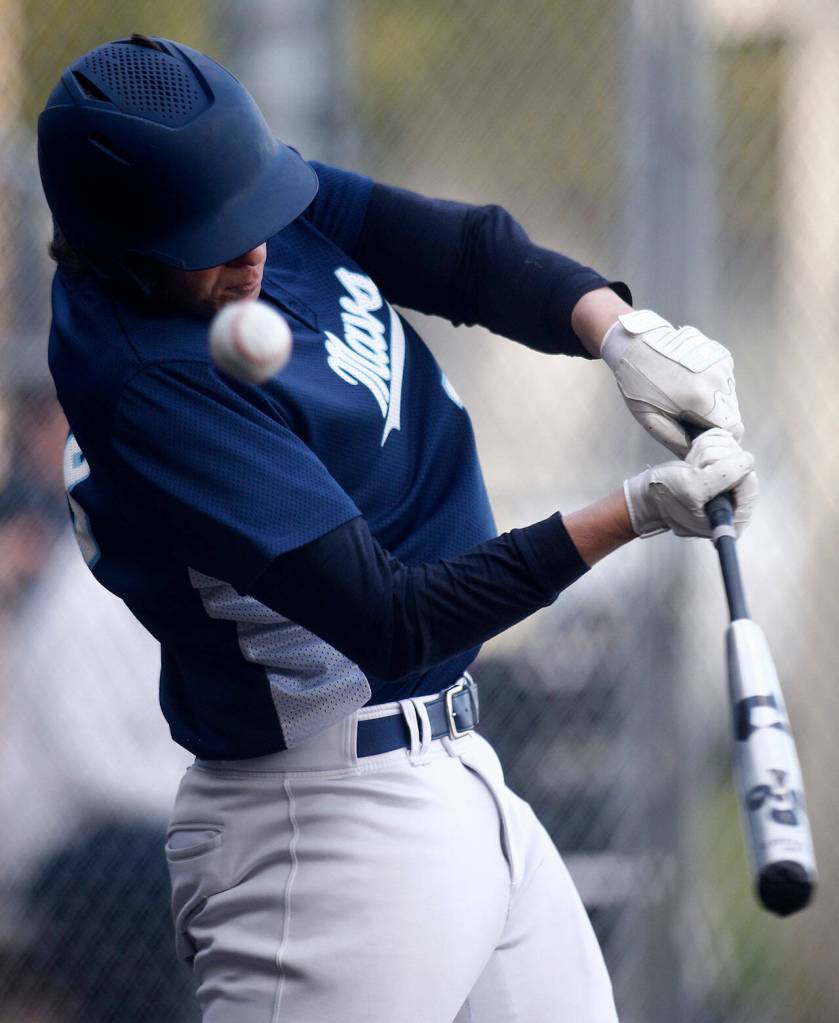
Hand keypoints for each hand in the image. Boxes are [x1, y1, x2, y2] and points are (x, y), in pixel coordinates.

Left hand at [601, 310, 742, 456]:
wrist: (635, 344)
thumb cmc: (637, 384)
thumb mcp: (650, 419)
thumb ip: (677, 441)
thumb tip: (695, 458)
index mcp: (701, 399)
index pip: (733, 430)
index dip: (718, 439)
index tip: (701, 438)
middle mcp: (718, 380)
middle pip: (733, 415)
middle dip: (715, 423)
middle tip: (688, 419)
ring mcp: (722, 365)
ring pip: (730, 399)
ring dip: (715, 405)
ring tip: (686, 398)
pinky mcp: (722, 356)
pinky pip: (725, 383)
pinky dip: (713, 388)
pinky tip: (691, 383)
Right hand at [624, 428, 758, 537]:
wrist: (649, 495)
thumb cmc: (665, 495)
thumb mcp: (692, 487)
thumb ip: (723, 475)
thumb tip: (748, 460)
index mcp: (734, 519)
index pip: (749, 483)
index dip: (728, 470)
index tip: (704, 471)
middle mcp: (737, 502)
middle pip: (742, 463)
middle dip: (713, 460)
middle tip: (693, 472)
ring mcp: (731, 484)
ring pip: (733, 450)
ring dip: (706, 454)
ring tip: (691, 469)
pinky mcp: (723, 468)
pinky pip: (725, 443)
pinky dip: (706, 445)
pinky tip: (694, 461)